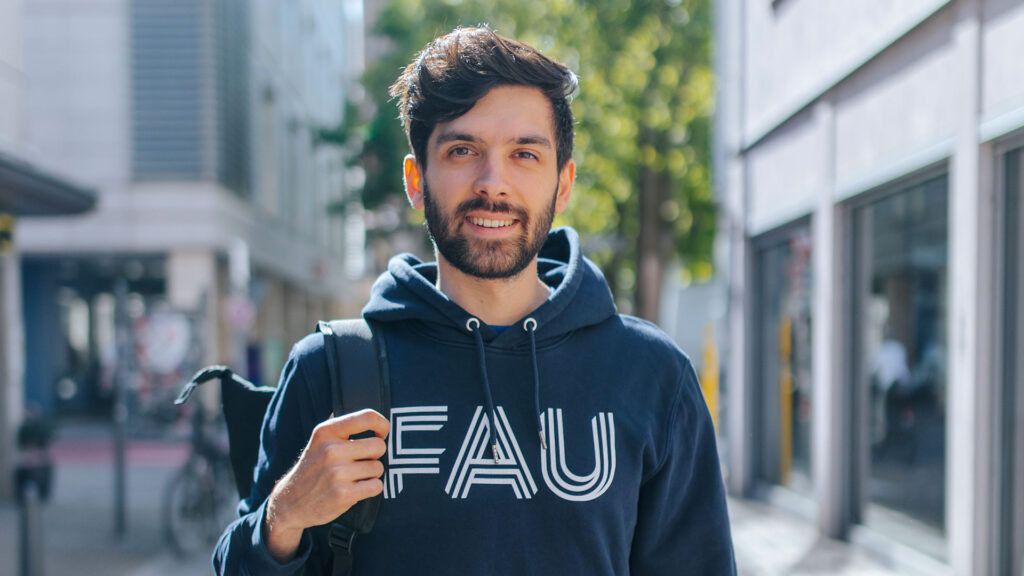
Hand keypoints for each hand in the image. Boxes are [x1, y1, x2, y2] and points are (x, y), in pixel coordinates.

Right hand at [263, 409, 389, 562]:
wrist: (291, 501)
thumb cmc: (313, 468)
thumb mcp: (319, 440)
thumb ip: (341, 426)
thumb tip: (367, 416)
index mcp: (327, 431)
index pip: (367, 417)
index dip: (382, 425)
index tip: (381, 434)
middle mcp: (331, 450)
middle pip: (379, 446)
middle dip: (375, 455)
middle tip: (361, 462)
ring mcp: (337, 473)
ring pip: (378, 468)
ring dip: (371, 474)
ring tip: (354, 477)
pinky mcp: (343, 494)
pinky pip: (376, 486)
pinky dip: (371, 489)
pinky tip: (355, 489)